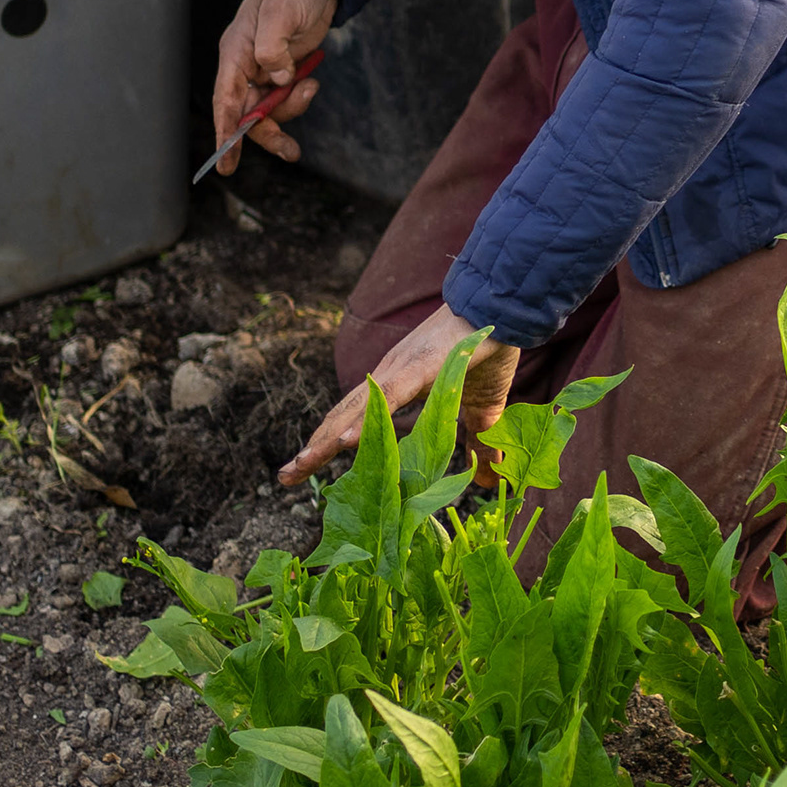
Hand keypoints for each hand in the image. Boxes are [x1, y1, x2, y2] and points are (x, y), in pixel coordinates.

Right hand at [211, 0, 336, 172]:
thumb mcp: (282, 11)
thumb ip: (274, 47)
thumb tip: (278, 78)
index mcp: (236, 51)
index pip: (226, 98)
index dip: (225, 131)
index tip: (225, 162)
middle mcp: (246, 65)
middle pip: (247, 113)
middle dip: (267, 133)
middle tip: (291, 151)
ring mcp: (265, 70)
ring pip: (269, 109)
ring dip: (290, 109)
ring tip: (312, 88)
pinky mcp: (284, 71)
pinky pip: (286, 98)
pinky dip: (299, 98)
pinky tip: (312, 83)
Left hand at [280, 305, 514, 482]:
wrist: (503, 307)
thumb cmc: (490, 349)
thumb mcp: (484, 408)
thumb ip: (480, 441)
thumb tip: (488, 479)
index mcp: (398, 384)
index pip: (355, 418)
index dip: (330, 441)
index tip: (305, 467)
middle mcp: (389, 376)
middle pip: (343, 417)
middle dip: (314, 448)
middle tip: (283, 478)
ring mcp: (400, 371)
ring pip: (355, 411)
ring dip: (325, 440)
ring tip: (298, 467)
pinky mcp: (420, 368)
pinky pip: (386, 399)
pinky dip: (364, 421)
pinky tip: (344, 444)